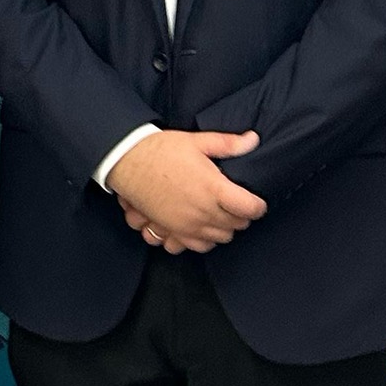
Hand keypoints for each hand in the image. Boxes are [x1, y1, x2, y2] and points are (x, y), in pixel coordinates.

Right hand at [108, 129, 266, 253]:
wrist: (127, 162)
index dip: (258, 205)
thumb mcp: (197, 141)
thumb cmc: (161, 150)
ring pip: (219, 239)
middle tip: (235, 204)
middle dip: (241, 216)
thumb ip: (228, 144)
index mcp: (215, 189)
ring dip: (223, 229)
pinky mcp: (172, 230)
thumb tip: (253, 139)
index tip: (255, 200)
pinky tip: (200, 228)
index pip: (251, 208)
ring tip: (218, 215)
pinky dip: (201, 240)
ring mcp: (187, 224)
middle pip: (238, 225)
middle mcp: (204, 211)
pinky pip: (195, 246)